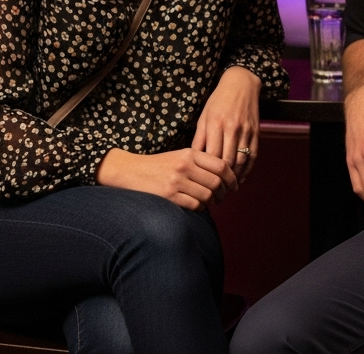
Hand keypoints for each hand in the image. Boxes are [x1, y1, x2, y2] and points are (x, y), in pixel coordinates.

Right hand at [95, 147, 236, 209]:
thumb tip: (224, 178)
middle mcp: (184, 166)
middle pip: (216, 183)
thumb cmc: (158, 165)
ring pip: (207, 196)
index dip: (232, 178)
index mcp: (189, 153)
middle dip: (223, 193)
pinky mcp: (169, 196)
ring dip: (212, 203)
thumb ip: (200, 163)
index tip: (234, 186)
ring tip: (209, 203)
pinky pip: (195, 206)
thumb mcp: (179, 156)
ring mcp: (176, 181)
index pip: (221, 165)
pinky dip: (200, 208)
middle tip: (222, 198)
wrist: (129, 171)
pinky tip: (197, 206)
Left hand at [193, 66, 261, 182]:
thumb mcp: (204, 117)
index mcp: (215, 124)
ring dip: (234, 177)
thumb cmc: (218, 101)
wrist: (241, 84)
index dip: (207, 173)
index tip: (203, 183)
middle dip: (221, 179)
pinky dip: (247, 170)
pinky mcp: (256, 132)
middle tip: (215, 191)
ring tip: (226, 187)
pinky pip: (253, 156)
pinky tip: (240, 177)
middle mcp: (231, 128)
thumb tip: (194, 161)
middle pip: (227, 162)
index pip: (211, 157)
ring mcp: (246, 131)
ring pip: (241, 162)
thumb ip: (199, 139)